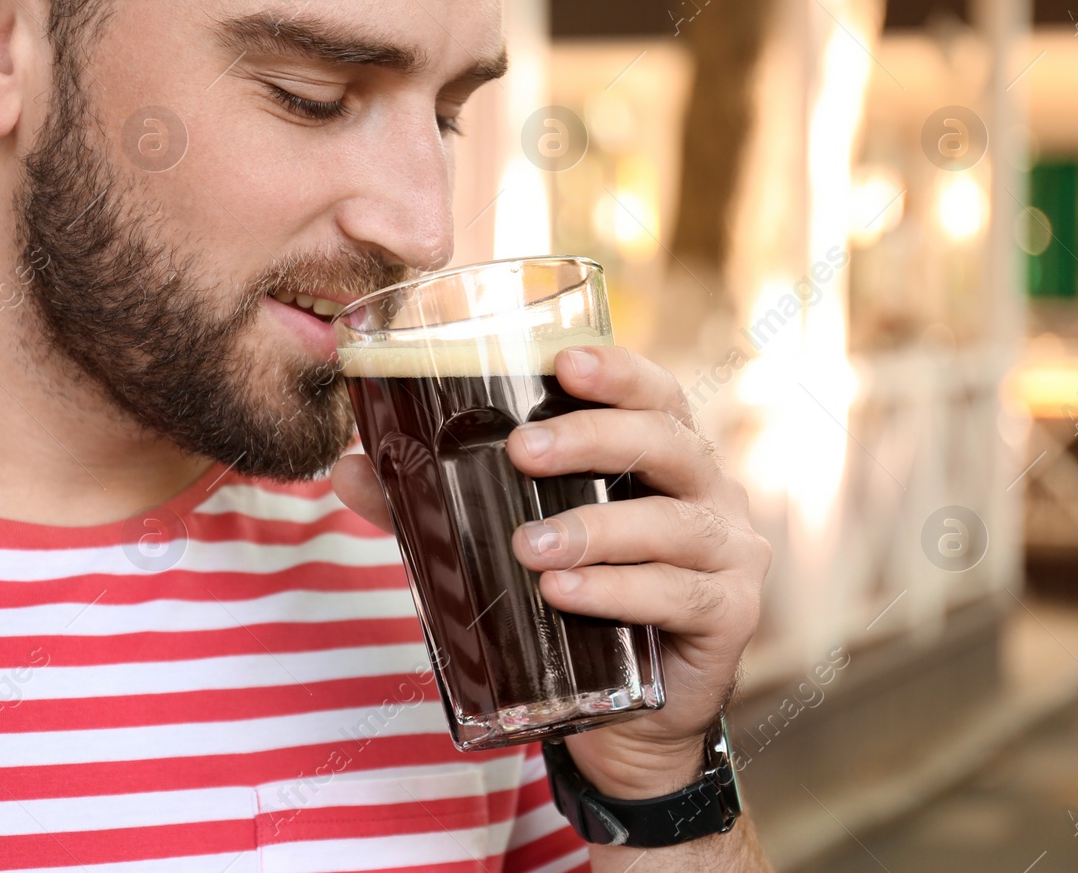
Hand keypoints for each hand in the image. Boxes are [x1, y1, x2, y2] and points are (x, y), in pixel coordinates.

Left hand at [331, 344, 770, 799]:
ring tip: (528, 546)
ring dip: (595, 528)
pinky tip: (565, 593)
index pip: (653, 392)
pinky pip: (677, 594)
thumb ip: (433, 505)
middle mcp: (708, 491)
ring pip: (671, 522)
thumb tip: (346, 470)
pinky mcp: (731, 615)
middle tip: (522, 450)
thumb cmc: (571, 598)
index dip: (617, 369)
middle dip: (594, 437)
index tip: (561, 361)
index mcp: (660, 456)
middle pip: (667, 441)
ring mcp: (729, 553)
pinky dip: (618, 591)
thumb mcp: (504, 541)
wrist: (627, 717)